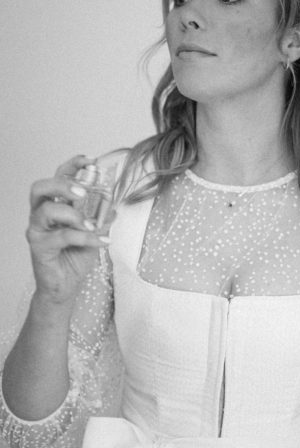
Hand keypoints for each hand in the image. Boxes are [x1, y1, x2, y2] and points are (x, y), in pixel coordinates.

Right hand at [26, 155, 110, 304]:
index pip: (58, 176)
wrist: (65, 286)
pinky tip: (101, 240)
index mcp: (56, 204)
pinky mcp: (39, 247)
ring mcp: (37, 230)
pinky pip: (61, 236)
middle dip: (63, 184)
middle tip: (83, 192)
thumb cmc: (75, 256)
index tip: (91, 160)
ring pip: (46, 211)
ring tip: (93, 224)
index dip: (73, 165)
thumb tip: (115, 206)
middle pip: (41, 188)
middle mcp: (41, 214)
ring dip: (73, 214)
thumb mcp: (94, 232)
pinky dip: (84, 237)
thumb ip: (101, 218)